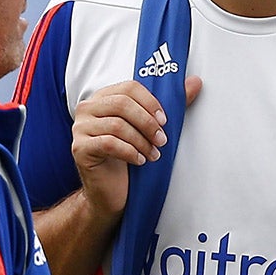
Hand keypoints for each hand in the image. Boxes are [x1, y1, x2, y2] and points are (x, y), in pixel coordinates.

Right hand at [70, 77, 202, 218]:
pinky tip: (140, 161)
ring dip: (142, 141)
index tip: (164, 121)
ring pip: (117, 125)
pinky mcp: (79, 148)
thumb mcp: (148, 130)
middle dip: (147, 123)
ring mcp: (80, 128)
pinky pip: (109, 144)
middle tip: (162, 140)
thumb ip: (168, 107)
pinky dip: (130, 152)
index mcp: (103, 98)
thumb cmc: (128, 159)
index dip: (150, 103)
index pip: (129, 87)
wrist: (110, 192)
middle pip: (122, 104)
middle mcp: (87, 109)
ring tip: (153, 154)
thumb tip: (195, 82)